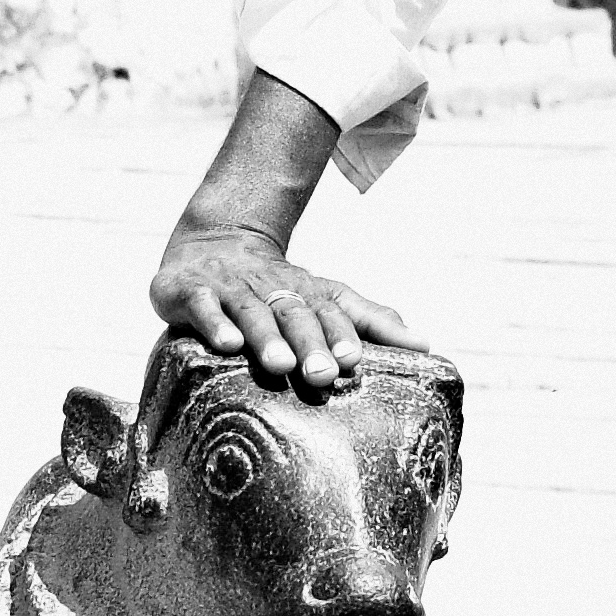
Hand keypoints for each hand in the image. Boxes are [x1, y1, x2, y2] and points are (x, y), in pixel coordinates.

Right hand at [147, 222, 423, 391]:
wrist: (212, 242)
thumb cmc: (276, 287)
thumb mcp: (322, 297)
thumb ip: (370, 319)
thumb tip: (426, 344)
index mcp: (305, 291)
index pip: (328, 310)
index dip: (340, 333)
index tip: (354, 360)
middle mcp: (270, 288)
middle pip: (293, 314)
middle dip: (309, 343)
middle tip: (323, 374)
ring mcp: (230, 288)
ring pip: (251, 311)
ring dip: (267, 337)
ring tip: (280, 365)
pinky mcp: (190, 291)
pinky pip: (202, 306)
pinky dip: (215, 323)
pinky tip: (227, 343)